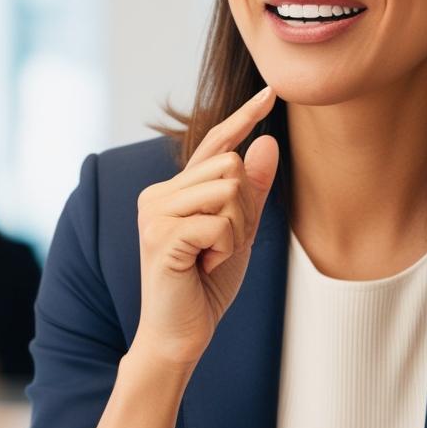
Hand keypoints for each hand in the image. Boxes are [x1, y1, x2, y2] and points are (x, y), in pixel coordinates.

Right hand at [132, 85, 279, 369]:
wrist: (179, 335)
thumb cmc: (205, 287)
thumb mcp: (239, 233)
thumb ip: (250, 190)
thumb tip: (266, 141)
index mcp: (173, 190)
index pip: (215, 144)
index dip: (244, 117)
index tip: (271, 92)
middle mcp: (157, 194)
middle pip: (230, 165)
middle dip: (243, 211)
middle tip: (220, 248)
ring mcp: (155, 213)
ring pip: (228, 190)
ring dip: (235, 231)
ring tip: (209, 258)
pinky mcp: (162, 235)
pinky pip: (220, 222)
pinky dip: (225, 248)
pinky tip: (202, 267)